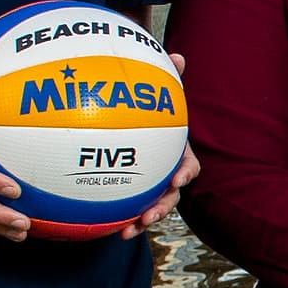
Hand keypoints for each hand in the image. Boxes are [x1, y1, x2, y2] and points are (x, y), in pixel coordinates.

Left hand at [95, 45, 198, 237]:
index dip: (185, 173)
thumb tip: (179, 55)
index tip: (177, 178)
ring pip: (149, 209)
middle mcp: (165, 174)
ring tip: (126, 231)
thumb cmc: (148, 107)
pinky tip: (98, 227)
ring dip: (140, 222)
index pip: (188, 166)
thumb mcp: (158, 91)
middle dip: (161, 209)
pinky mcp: (129, 194)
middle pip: (169, 196)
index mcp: (176, 154)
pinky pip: (125, 209)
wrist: (130, 122)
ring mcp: (148, 186)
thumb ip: (167, 78)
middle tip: (148, 216)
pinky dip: (116, 219)